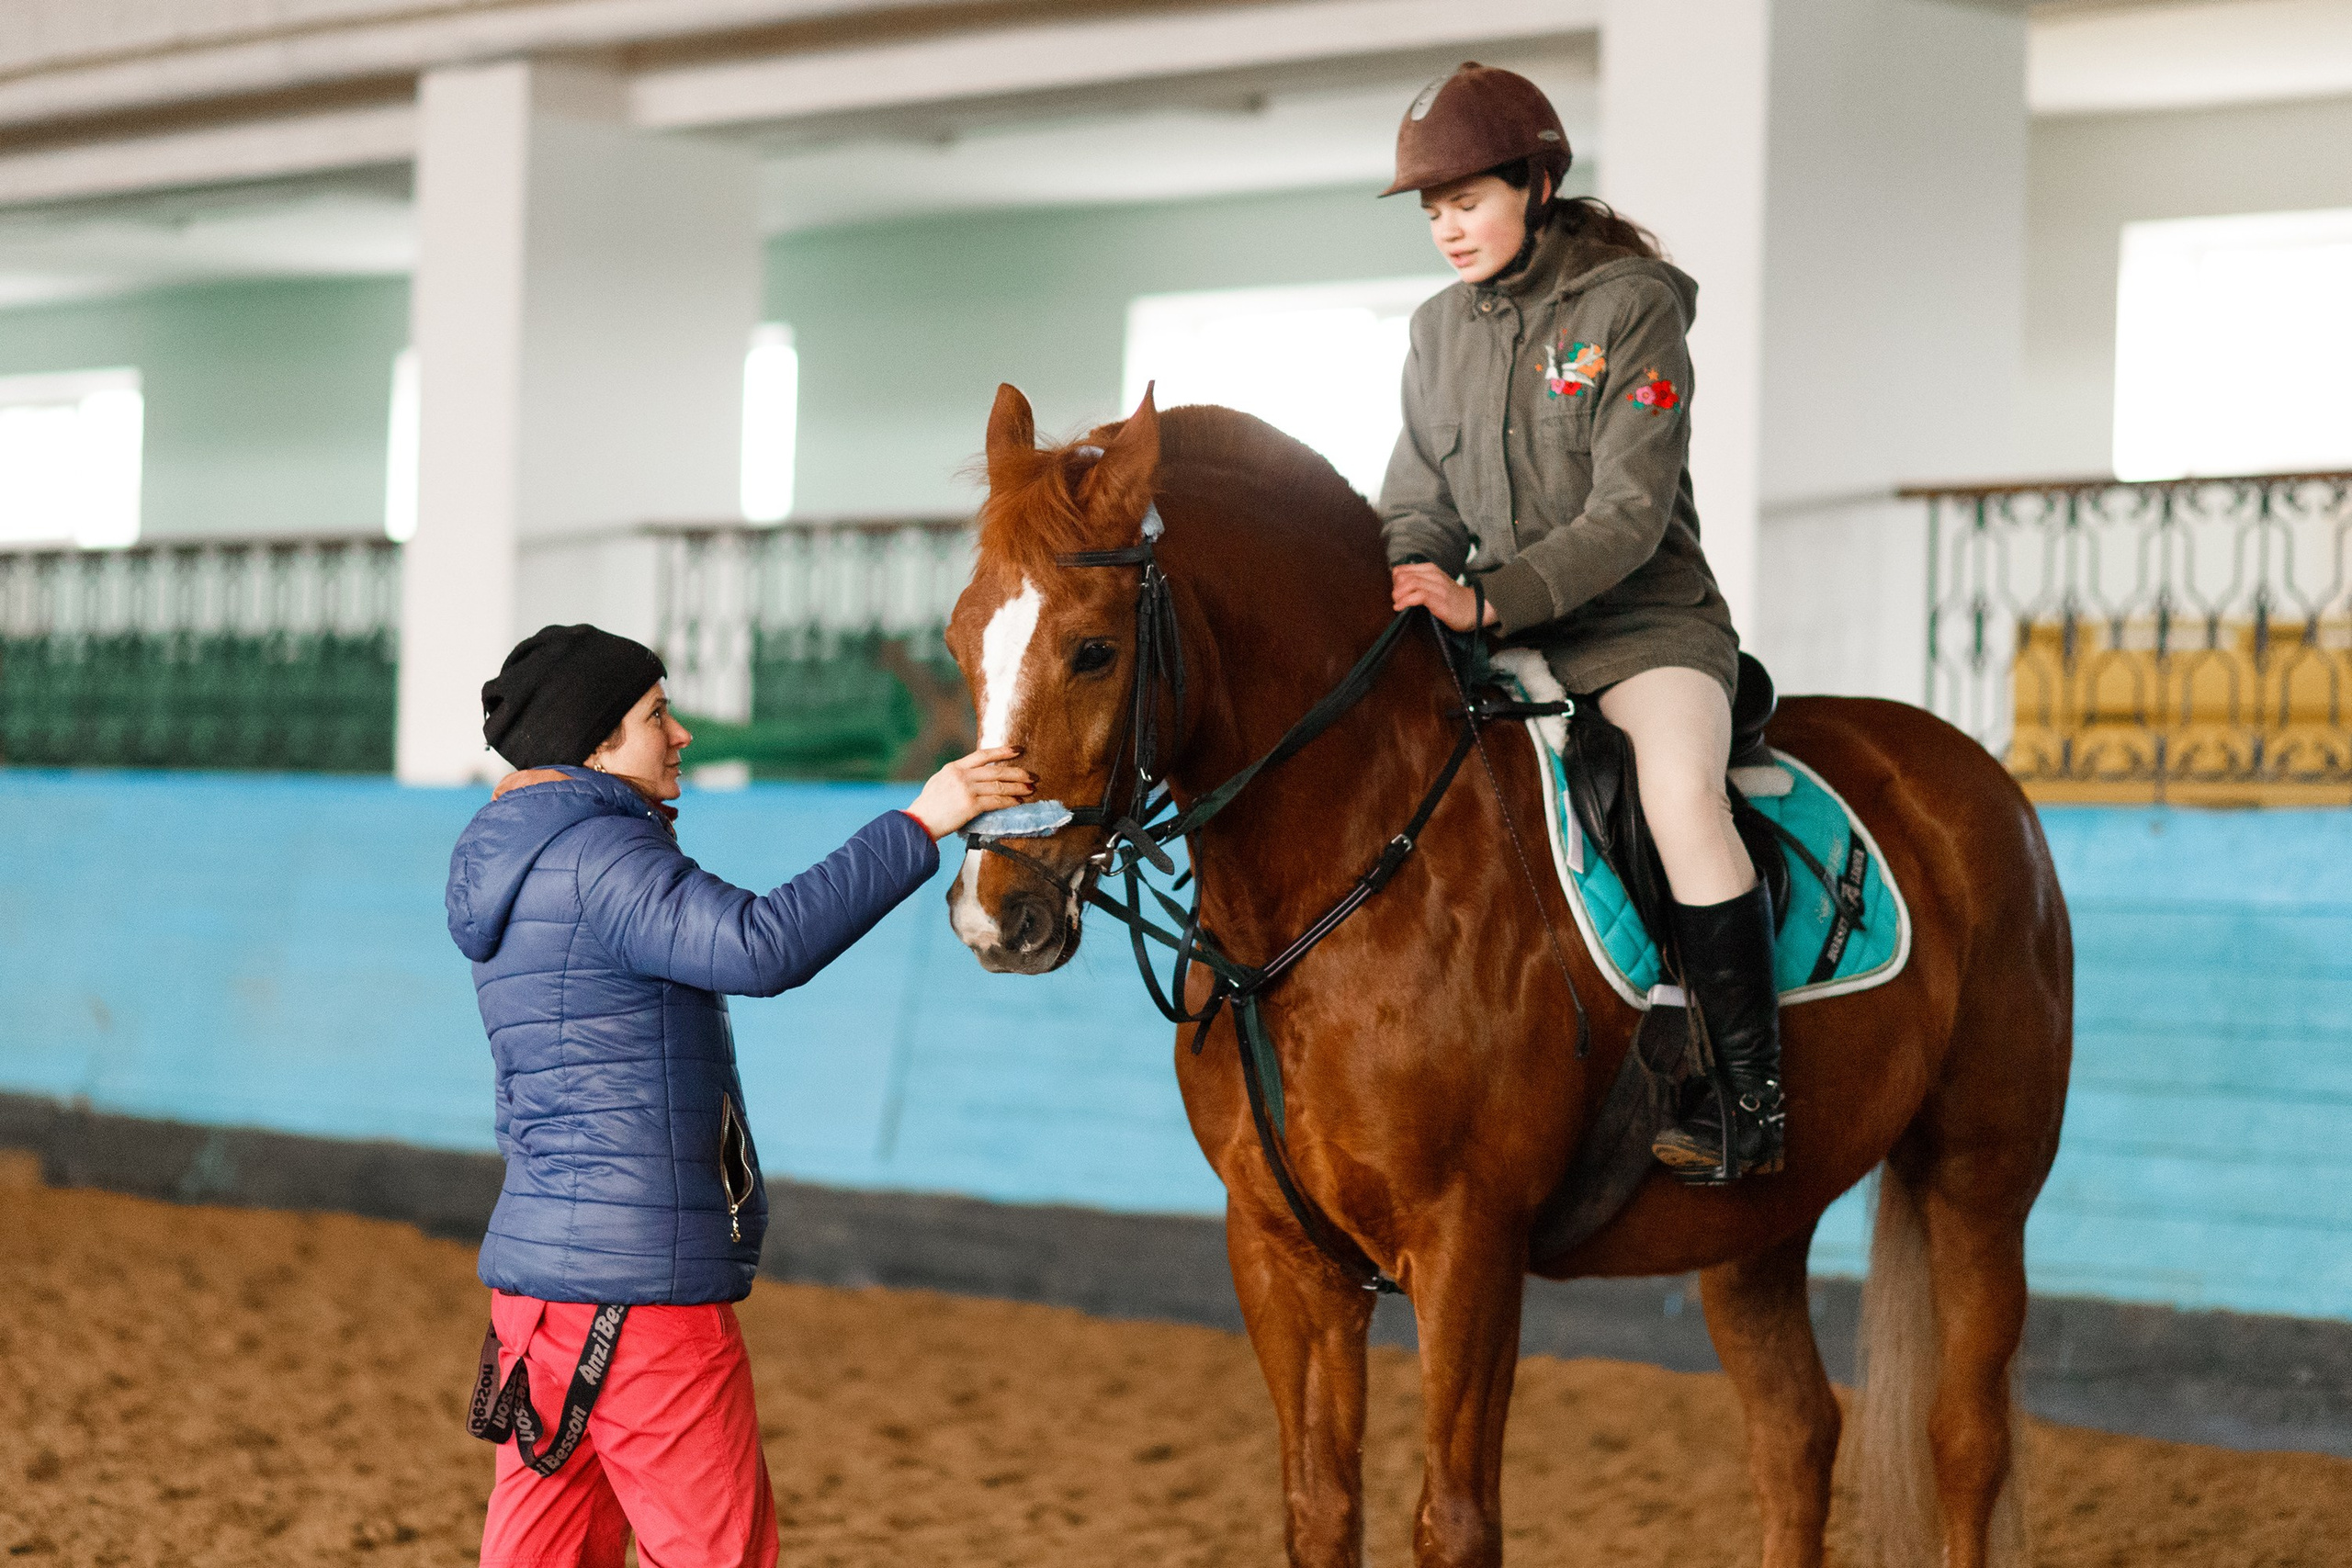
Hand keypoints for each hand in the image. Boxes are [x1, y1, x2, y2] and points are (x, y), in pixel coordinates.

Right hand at [906, 746, 1034, 839]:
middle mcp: (961, 775)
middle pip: (996, 770)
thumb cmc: (928, 807)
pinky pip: (996, 801)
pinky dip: (1010, 802)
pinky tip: (1018, 803)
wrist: (918, 823)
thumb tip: (975, 776)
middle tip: (1033, 776)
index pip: (983, 755)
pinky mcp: (970, 805)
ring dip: (1018, 788)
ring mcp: (966, 789)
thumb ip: (957, 776)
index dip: (1002, 752)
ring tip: (1030, 789)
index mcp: (954, 767)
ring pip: (999, 786)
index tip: (1018, 750)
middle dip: (1017, 772)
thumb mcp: (940, 782)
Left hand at [1390, 563, 1498, 631]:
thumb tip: (1397, 588)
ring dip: (1398, 595)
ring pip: (1408, 583)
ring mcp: (1437, 586)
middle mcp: (1433, 574)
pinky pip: (1418, 595)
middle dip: (1394, 589)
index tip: (1398, 594)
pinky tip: (1401, 608)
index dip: (1394, 582)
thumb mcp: (1435, 585)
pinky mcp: (1440, 599)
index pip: (1401, 569)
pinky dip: (1405, 602)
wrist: (1475, 608)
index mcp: (1430, 569)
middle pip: (1402, 576)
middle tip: (1397, 601)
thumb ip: (1419, 582)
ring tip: (1398, 604)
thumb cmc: (1452, 600)